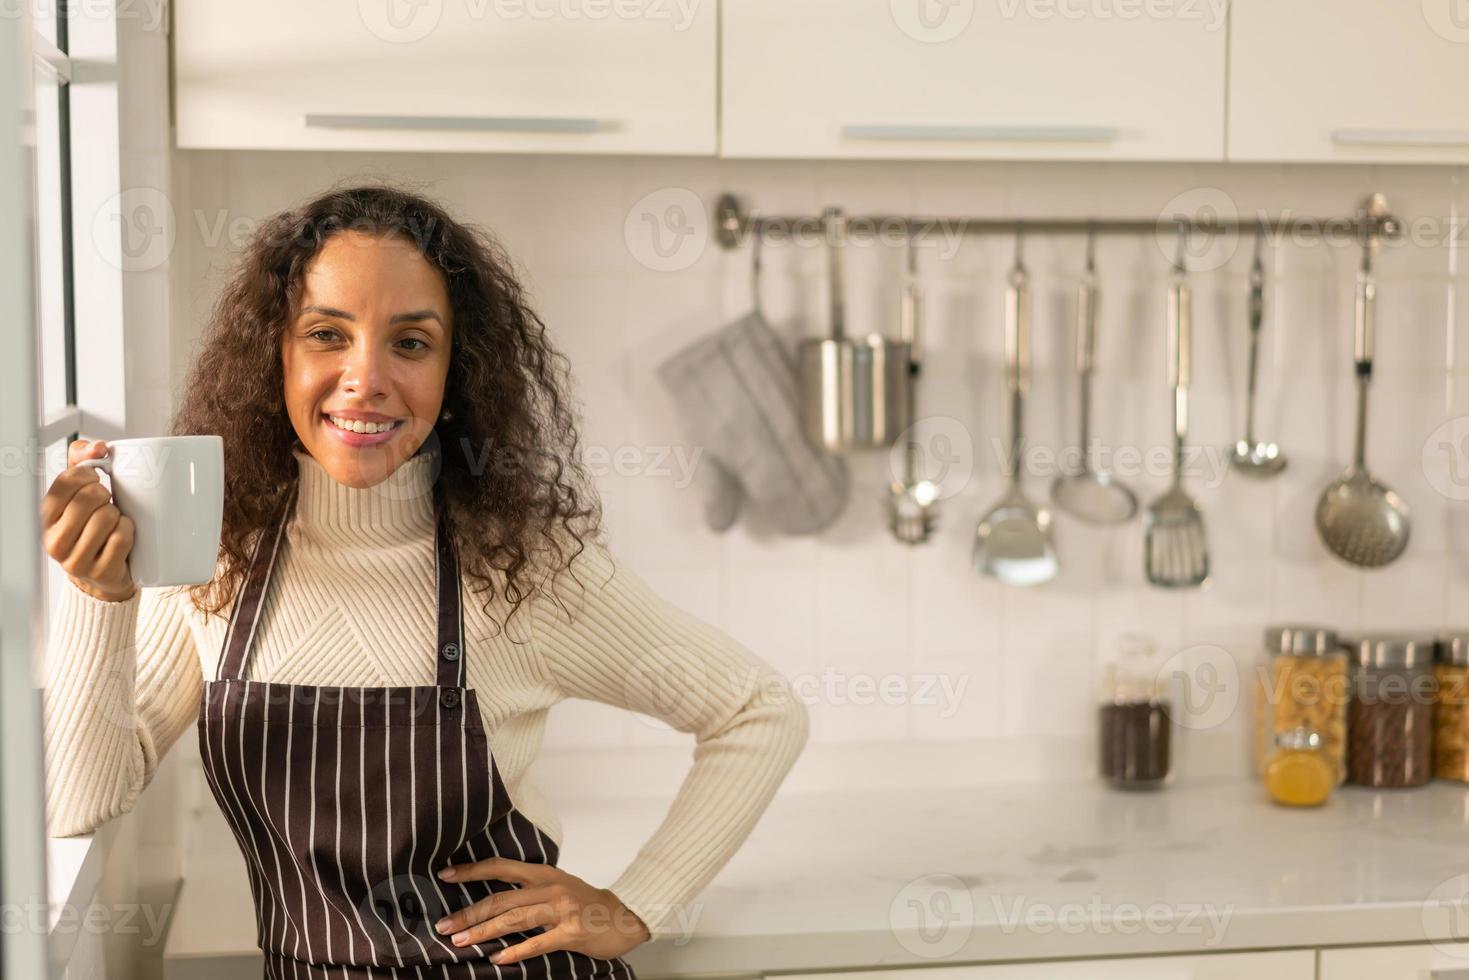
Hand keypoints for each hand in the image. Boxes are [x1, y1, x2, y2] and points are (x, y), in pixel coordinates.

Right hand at [40, 439, 136, 602]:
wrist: (104, 571)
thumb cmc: (92, 525)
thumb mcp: (80, 491)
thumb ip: (82, 460)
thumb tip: (98, 447)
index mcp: (46, 517)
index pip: (65, 482)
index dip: (87, 475)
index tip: (95, 479)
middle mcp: (53, 540)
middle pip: (89, 499)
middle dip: (105, 495)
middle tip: (106, 503)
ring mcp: (75, 560)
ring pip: (106, 518)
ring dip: (118, 515)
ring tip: (113, 521)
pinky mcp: (100, 572)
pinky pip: (121, 538)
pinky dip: (128, 531)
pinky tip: (121, 535)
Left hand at [434, 857, 650, 964]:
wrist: (625, 915)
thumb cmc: (587, 904)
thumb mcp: (558, 887)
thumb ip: (530, 891)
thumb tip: (492, 903)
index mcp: (543, 874)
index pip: (500, 867)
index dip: (471, 871)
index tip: (445, 875)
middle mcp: (550, 888)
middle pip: (500, 899)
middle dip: (468, 913)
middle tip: (443, 926)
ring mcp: (561, 909)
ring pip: (514, 919)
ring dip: (483, 931)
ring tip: (460, 942)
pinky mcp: (572, 932)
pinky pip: (538, 943)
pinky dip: (516, 951)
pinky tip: (498, 958)